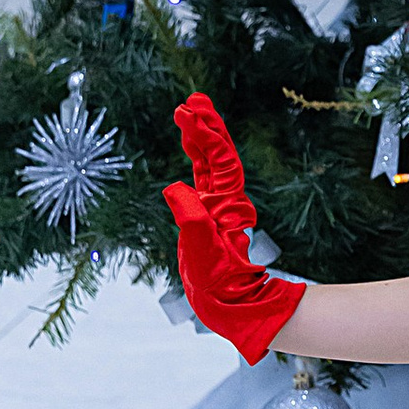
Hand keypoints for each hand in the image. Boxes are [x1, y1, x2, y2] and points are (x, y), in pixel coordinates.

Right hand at [162, 93, 304, 364]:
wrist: (233, 308)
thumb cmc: (220, 287)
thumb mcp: (204, 257)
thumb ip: (192, 222)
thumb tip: (174, 188)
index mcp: (225, 208)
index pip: (218, 162)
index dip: (205, 136)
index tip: (190, 112)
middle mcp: (223, 203)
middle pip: (217, 156)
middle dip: (206, 127)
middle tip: (194, 100)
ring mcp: (217, 208)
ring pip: (211, 165)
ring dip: (202, 138)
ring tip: (190, 112)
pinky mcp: (209, 217)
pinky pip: (204, 180)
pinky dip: (197, 160)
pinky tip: (191, 148)